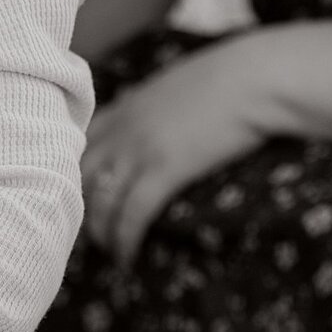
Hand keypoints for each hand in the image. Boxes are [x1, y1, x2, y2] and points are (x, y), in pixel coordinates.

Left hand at [83, 36, 270, 266]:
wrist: (257, 75)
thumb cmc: (229, 77)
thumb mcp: (176, 84)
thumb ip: (153, 104)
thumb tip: (152, 117)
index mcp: (124, 108)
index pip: (80, 147)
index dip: (73, 178)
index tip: (79, 200)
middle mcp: (122, 129)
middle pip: (80, 179)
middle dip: (78, 210)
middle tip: (86, 235)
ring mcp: (140, 149)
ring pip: (100, 202)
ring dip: (100, 234)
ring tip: (108, 253)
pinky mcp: (164, 169)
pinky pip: (131, 214)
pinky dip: (125, 239)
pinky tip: (127, 256)